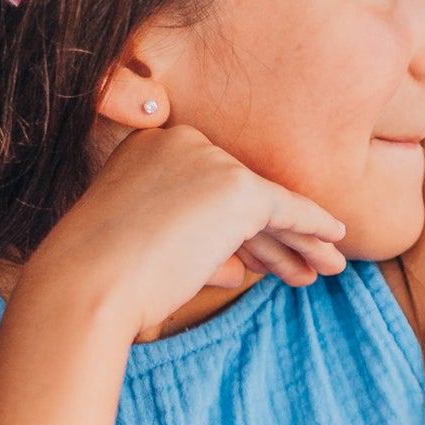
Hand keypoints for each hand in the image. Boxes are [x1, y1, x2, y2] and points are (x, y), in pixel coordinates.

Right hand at [32, 121, 348, 340]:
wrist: (87, 283)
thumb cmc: (102, 278)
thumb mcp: (148, 250)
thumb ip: (195, 248)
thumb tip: (235, 266)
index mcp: (149, 147)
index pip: (208, 189)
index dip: (240, 231)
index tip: (263, 262)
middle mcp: (180, 141)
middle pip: (240, 195)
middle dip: (275, 236)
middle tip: (308, 263)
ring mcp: (210, 160)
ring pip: (265, 204)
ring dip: (299, 241)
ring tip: (329, 268)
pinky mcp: (236, 187)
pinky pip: (287, 207)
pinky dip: (314, 225)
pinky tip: (337, 237)